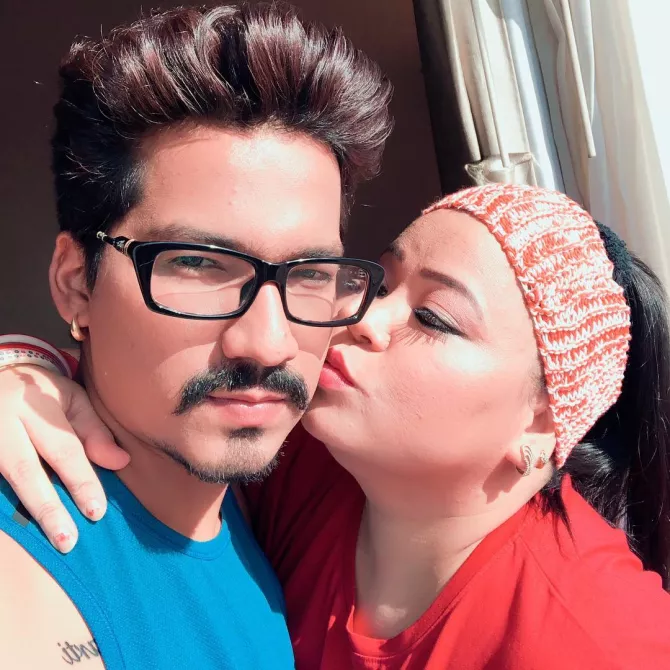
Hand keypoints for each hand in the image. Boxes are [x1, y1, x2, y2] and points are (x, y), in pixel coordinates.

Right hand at [0, 365, 128, 551]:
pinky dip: (9, 504)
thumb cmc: (43, 394)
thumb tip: (121, 462)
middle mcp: (2, 421)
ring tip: (49, 540)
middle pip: (25, 470)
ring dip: (27, 511)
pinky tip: (24, 525)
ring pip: (6, 478)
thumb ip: (94, 431)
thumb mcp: (73, 400)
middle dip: (48, 508)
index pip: (63, 449)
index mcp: (33, 406)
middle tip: (68, 540)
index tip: (97, 511)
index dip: (81, 481)